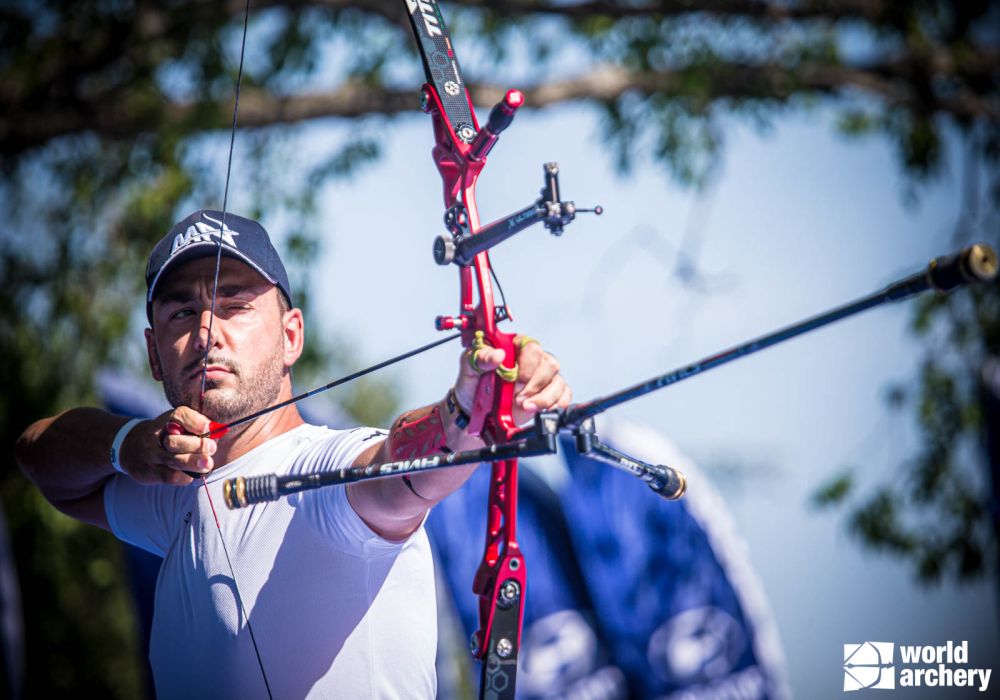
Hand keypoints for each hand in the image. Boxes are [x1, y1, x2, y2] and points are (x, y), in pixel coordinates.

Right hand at [119, 407, 216, 484]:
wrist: (131, 448)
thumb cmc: (166, 434)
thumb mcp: (177, 423)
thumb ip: (197, 426)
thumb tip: (219, 431)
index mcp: (168, 419)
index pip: (179, 415)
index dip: (194, 422)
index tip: (207, 428)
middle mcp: (156, 435)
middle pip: (175, 441)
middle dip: (196, 446)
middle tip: (212, 448)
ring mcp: (151, 455)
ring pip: (172, 460)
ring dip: (192, 463)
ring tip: (207, 464)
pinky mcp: (149, 472)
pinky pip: (169, 476)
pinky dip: (184, 476)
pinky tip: (192, 475)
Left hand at [454, 335, 570, 426]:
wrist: (474, 410)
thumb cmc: (473, 383)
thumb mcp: (469, 367)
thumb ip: (481, 358)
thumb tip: (498, 355)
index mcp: (515, 346)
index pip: (532, 346)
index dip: (527, 365)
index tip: (513, 380)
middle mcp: (533, 359)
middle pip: (550, 364)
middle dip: (535, 385)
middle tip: (517, 398)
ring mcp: (543, 377)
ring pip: (558, 381)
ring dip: (544, 398)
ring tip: (525, 407)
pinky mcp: (549, 393)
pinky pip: (564, 395)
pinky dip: (556, 404)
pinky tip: (541, 410)